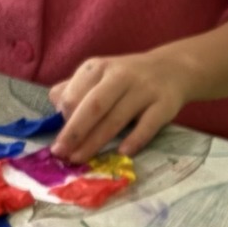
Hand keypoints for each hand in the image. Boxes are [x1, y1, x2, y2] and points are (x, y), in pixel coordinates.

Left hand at [51, 46, 194, 162]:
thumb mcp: (99, 75)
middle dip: (74, 131)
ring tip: (80, 158)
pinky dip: (135, 139)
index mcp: (98, 68)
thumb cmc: (127, 78)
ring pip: (117, 117)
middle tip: (60, 153)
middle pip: (94, 106)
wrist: (173, 68)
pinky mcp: (165, 103)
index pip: (74, 94)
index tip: (59, 138)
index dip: (64, 118)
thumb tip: (54, 104)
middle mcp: (120, 75)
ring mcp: (144, 89)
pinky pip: (148, 123)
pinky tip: (122, 153)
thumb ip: (75, 88)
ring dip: (96, 141)